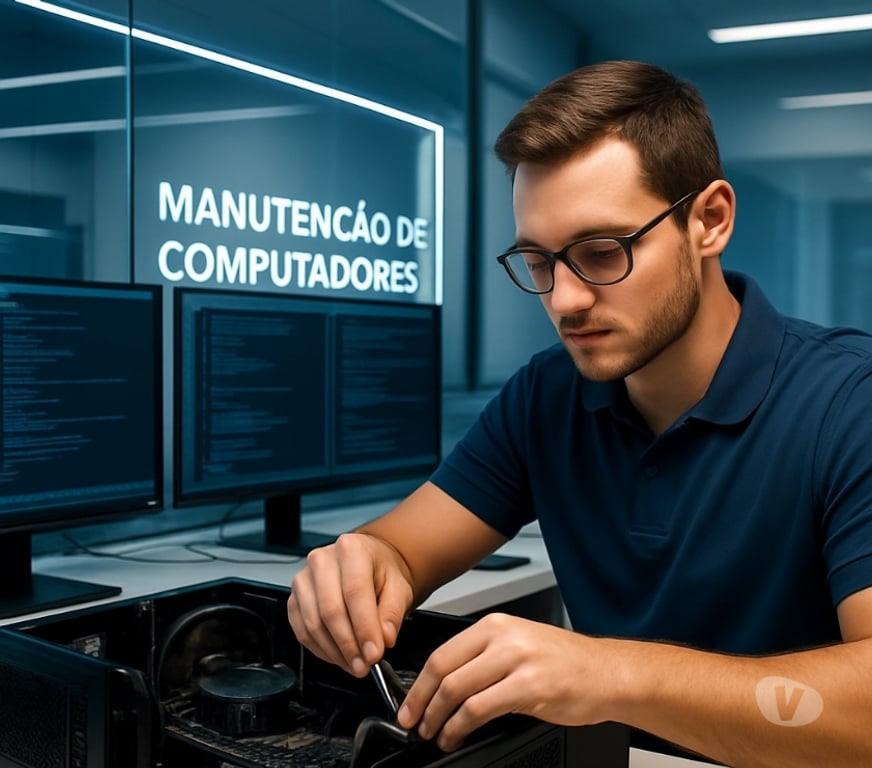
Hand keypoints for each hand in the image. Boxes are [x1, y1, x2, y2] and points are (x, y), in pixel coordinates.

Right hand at [287, 532, 414, 677]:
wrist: (368, 565)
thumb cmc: (381, 573)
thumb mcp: (399, 587)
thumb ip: (393, 613)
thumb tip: (384, 639)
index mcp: (351, 549)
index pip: (355, 592)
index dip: (364, 628)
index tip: (374, 654)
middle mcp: (322, 560)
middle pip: (330, 610)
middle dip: (349, 645)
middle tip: (365, 665)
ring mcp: (304, 579)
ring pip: (313, 624)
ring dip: (335, 652)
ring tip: (355, 665)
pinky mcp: (294, 599)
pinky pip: (302, 631)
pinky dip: (321, 650)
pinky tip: (339, 656)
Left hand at [397, 613, 604, 750]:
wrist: (607, 672)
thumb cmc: (566, 662)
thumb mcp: (519, 644)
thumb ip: (484, 657)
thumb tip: (445, 683)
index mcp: (495, 624)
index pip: (442, 651)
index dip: (419, 683)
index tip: (410, 703)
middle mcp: (503, 636)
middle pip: (444, 670)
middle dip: (421, 702)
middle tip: (413, 722)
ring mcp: (516, 660)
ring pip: (457, 690)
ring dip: (438, 719)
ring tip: (434, 734)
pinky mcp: (529, 687)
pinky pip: (479, 709)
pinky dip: (459, 727)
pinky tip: (456, 736)